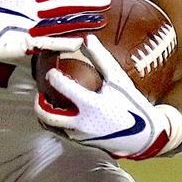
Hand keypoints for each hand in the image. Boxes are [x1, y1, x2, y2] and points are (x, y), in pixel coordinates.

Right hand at [0, 0, 109, 63]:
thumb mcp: (9, 13)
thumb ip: (24, 13)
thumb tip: (36, 13)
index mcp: (28, 1)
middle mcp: (31, 9)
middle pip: (65, 4)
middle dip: (87, 2)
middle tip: (106, 0)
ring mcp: (29, 24)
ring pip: (62, 20)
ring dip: (82, 18)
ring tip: (102, 17)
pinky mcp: (25, 41)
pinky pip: (49, 41)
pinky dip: (65, 41)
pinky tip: (81, 41)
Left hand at [34, 35, 181, 159]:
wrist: (143, 135)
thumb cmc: (131, 105)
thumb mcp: (118, 80)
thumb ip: (101, 59)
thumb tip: (87, 39)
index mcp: (91, 105)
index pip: (62, 87)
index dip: (53, 77)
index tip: (52, 70)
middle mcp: (82, 123)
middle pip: (46, 115)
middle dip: (38, 103)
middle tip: (41, 91)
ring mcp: (79, 135)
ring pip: (51, 126)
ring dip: (45, 114)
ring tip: (47, 100)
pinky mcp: (81, 142)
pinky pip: (61, 132)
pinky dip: (55, 122)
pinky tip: (61, 110)